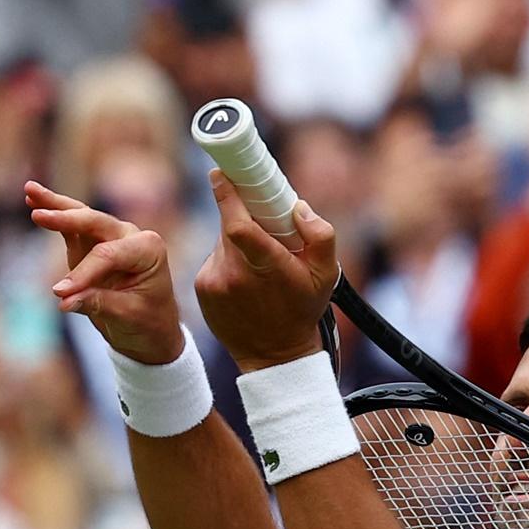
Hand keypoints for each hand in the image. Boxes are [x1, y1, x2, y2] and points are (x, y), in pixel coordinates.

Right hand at [25, 181, 183, 364]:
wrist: (150, 328)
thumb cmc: (147, 321)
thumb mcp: (127, 316)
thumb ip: (98, 303)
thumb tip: (64, 299)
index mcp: (148, 250)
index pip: (108, 254)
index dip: (83, 273)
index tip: (60, 294)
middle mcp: (131, 236)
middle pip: (95, 222)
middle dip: (67, 219)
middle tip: (38, 217)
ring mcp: (112, 236)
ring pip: (81, 215)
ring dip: (55, 205)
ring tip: (30, 190)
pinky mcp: (92, 243)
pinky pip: (71, 226)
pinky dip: (54, 212)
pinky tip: (32, 198)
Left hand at [196, 170, 337, 372]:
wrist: (274, 355)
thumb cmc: (302, 309)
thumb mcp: (326, 275)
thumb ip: (320, 236)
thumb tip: (297, 207)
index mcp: (267, 267)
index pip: (237, 224)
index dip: (227, 195)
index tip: (221, 173)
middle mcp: (235, 274)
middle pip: (231, 225)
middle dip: (244, 215)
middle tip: (262, 220)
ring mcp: (214, 282)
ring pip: (223, 242)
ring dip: (239, 241)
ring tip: (261, 266)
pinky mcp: (202, 288)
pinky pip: (216, 259)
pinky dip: (230, 260)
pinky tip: (246, 281)